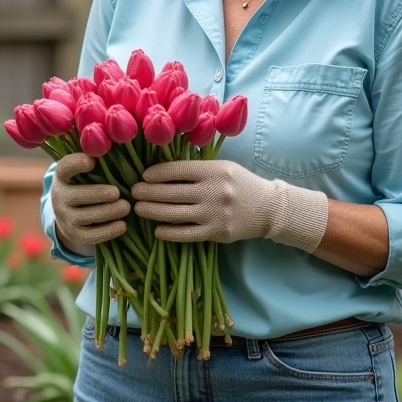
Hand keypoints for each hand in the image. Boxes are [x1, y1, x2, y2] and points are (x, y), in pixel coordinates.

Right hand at [51, 152, 130, 248]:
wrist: (69, 214)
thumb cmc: (85, 184)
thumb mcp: (84, 172)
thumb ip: (96, 159)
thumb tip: (116, 143)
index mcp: (62, 176)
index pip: (64, 168)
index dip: (75, 164)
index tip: (91, 161)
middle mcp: (59, 197)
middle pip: (78, 196)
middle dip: (99, 194)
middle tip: (118, 193)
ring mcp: (65, 218)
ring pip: (86, 216)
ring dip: (108, 212)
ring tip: (126, 207)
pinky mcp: (74, 234)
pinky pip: (91, 235)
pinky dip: (108, 231)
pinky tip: (122, 225)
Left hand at [131, 159, 328, 251]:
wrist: (268, 208)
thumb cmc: (239, 184)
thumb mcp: (221, 167)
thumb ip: (196, 169)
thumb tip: (160, 170)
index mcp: (213, 170)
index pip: (177, 170)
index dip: (156, 173)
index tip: (143, 176)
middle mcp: (213, 191)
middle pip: (171, 192)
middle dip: (147, 192)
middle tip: (133, 192)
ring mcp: (215, 214)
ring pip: (174, 214)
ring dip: (152, 211)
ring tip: (138, 208)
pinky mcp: (217, 233)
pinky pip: (187, 234)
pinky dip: (169, 232)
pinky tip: (157, 230)